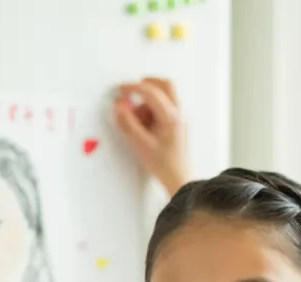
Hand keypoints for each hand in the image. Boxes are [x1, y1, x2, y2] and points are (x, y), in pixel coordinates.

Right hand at [113, 77, 190, 195]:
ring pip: (167, 94)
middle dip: (146, 84)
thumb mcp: (140, 144)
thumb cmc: (164, 164)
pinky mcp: (179, 122)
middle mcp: (179, 112)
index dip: (133, 88)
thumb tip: (119, 107)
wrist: (179, 177)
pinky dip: (156, 107)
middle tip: (131, 91)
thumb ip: (127, 123)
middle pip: (165, 84)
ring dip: (150, 98)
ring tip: (139, 118)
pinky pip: (168, 105)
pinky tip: (147, 124)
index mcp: (171, 116)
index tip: (121, 90)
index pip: (150, 91)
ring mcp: (181, 116)